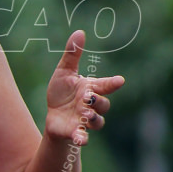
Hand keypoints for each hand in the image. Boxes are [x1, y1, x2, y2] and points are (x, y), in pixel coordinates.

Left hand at [45, 30, 124, 145]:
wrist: (53, 116)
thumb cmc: (62, 92)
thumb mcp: (64, 72)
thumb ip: (72, 54)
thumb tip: (79, 32)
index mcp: (90, 89)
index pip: (105, 86)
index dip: (112, 83)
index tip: (119, 80)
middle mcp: (91, 105)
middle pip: (104, 105)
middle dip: (99, 101)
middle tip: (88, 97)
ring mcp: (85, 120)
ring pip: (98, 122)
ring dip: (93, 118)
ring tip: (84, 113)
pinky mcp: (76, 132)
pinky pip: (83, 137)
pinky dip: (82, 138)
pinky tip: (80, 139)